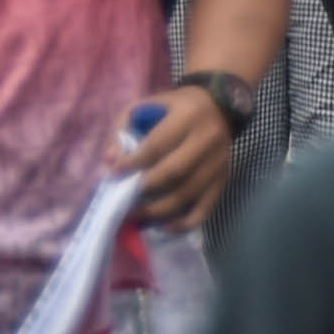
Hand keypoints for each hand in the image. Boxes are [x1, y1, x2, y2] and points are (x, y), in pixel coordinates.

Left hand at [113, 86, 233, 228]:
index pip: (158, 144)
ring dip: (160, 210)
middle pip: (175, 172)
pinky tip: (164, 227)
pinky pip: (206, 209)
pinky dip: (184, 223)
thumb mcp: (146, 105)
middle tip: (123, 199)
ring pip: (189, 194)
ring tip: (136, 216)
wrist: (219, 107)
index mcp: (187, 116)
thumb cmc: (175, 107)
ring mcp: (218, 164)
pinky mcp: (223, 181)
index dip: (134, 161)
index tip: (113, 172)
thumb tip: (109, 160)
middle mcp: (207, 141)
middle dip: (145, 188)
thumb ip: (123, 127)